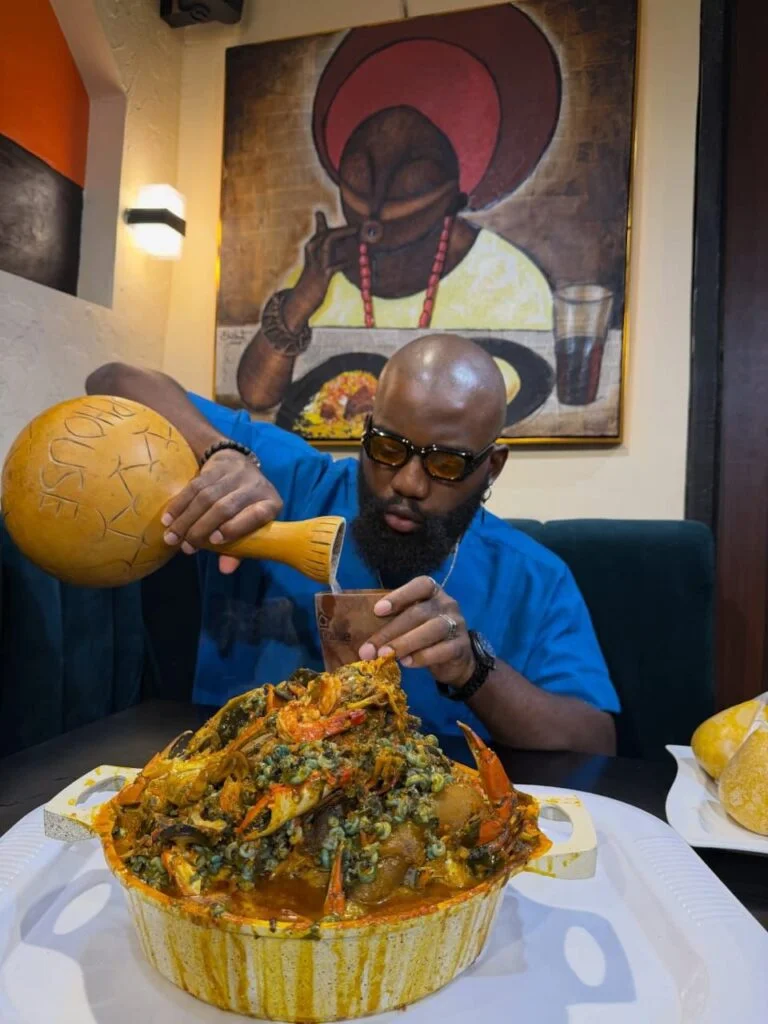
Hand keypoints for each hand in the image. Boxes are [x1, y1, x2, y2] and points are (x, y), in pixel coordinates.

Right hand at [161, 449, 282, 573]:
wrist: (239, 464)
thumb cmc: (247, 506)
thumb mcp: (251, 526)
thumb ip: (240, 549)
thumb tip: (225, 569)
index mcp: (270, 504)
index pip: (256, 515)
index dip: (235, 528)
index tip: (214, 541)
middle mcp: (255, 486)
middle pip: (225, 507)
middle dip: (201, 529)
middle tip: (186, 546)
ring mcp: (234, 474)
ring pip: (205, 496)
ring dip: (185, 519)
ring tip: (171, 537)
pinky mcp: (215, 467)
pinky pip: (193, 486)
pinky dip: (179, 504)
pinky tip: (168, 519)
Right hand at [282, 212, 356, 330]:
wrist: (301, 300)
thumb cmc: (312, 281)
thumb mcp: (318, 265)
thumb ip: (327, 253)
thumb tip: (343, 247)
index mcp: (311, 248)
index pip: (322, 230)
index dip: (332, 223)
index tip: (346, 219)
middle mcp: (312, 252)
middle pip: (328, 233)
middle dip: (344, 229)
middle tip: (360, 227)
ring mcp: (316, 263)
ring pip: (328, 241)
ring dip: (343, 235)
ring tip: (357, 233)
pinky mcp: (322, 276)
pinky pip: (334, 265)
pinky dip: (344, 262)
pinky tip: (351, 262)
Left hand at [358, 576, 475, 687]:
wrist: (456, 658)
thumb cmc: (425, 634)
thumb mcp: (412, 622)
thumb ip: (395, 621)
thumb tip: (366, 639)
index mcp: (433, 592)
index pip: (420, 585)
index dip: (399, 596)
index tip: (377, 610)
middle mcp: (447, 604)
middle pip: (418, 613)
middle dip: (391, 630)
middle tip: (370, 648)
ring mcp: (456, 624)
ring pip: (432, 630)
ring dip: (405, 643)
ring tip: (386, 655)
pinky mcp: (461, 646)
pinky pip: (443, 650)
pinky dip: (422, 657)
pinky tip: (407, 663)